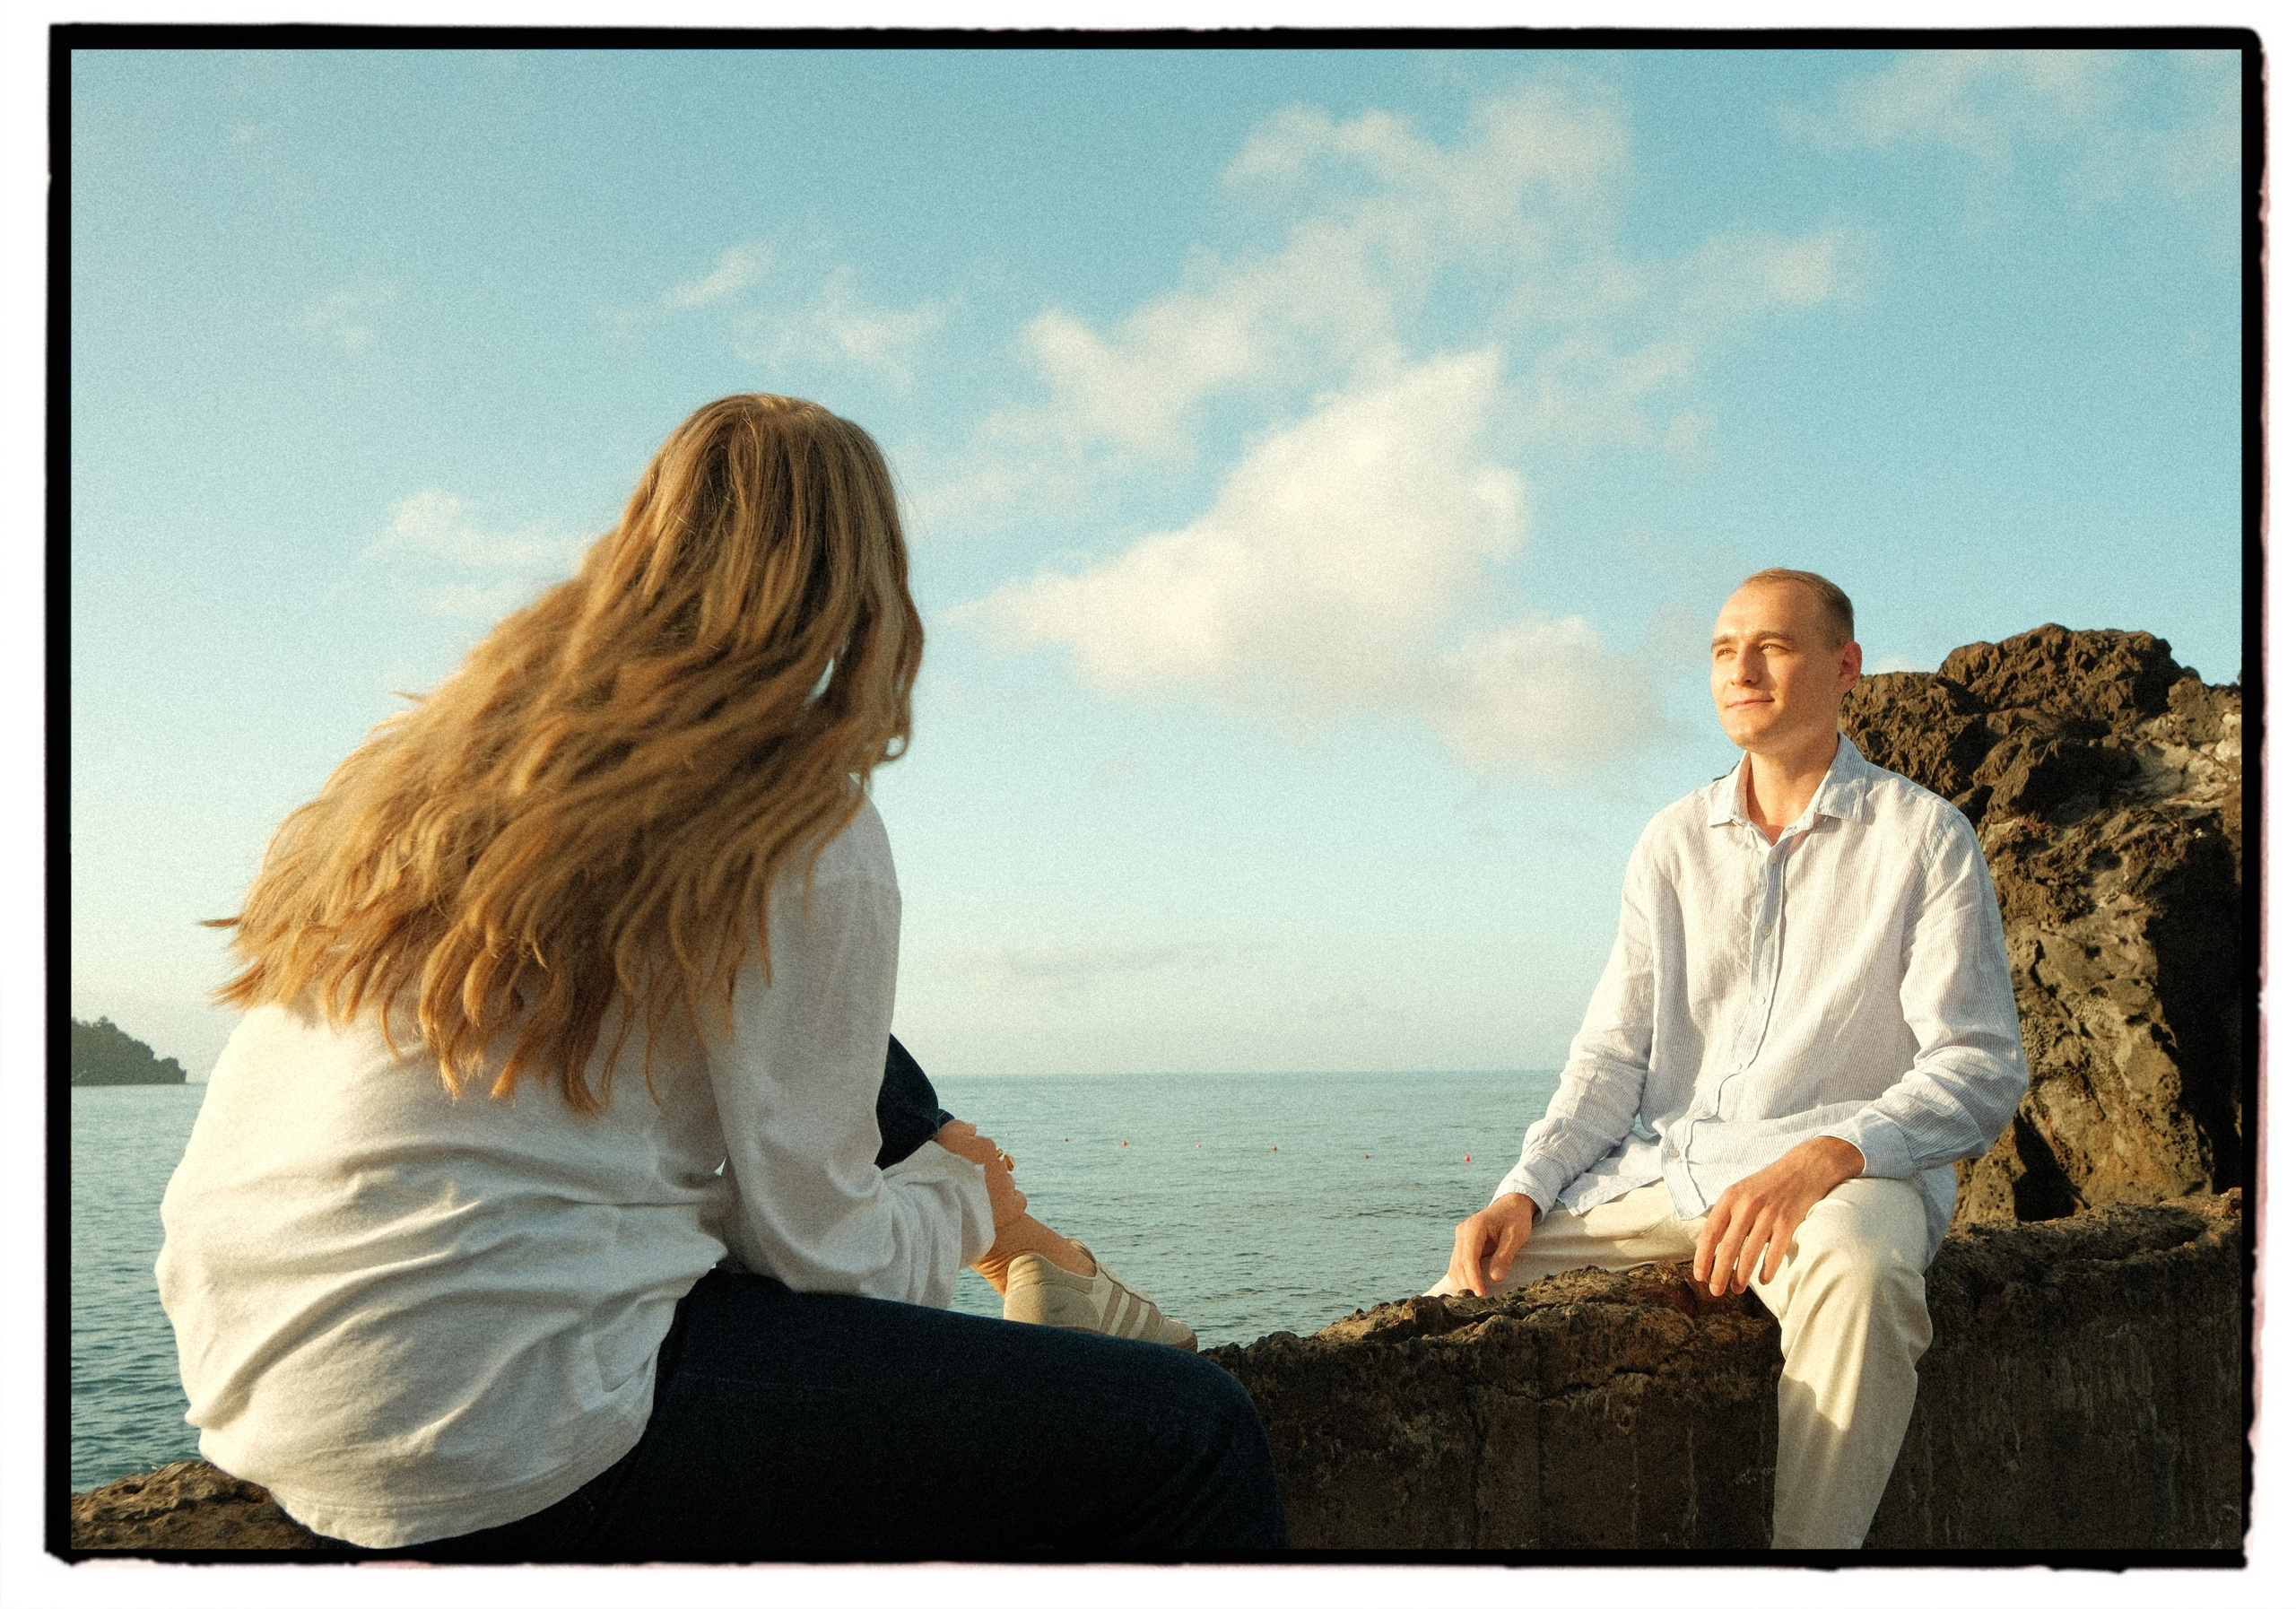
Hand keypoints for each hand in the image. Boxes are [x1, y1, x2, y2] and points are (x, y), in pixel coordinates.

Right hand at [935, 1120, 1026, 1226]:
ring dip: (996, 1189)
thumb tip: (973, 1129)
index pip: (983, 1148)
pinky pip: (1017, 1201)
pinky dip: (1009, 1204)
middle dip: (984, 1174)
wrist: (947, 1205)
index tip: (960, 1169)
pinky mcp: (1011, 1208)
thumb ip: (959, 1128)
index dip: (971, 1158)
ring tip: (978, 1200)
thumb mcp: (943, 1138)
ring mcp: (1007, 1186)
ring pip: (1006, 1183)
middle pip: (994, 1166)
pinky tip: (996, 1209)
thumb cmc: (941, 1169)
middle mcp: (999, 1164)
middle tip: (967, 1186)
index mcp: (985, 1147)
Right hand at [1447, 1193, 1538, 1296]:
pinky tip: (1475, 1288)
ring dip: (1464, 1283)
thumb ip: (1504, 1256)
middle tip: (1481, 1302)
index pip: (1468, 1258)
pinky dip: (1464, 1278)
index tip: (1482, 1295)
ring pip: (1455, 1267)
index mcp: (1474, 1227)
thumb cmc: (1516, 1218)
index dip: (1473, 1278)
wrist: (1512, 1205)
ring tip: (1478, 1298)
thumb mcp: (1516, 1236)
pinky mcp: (1462, 1245)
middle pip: (1458, 1265)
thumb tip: (1494, 1279)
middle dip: (1468, 1284)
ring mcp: (1460, 1238)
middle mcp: (1462, 1232)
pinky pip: (1458, 1265)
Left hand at [1692, 1136, 1863, 1295]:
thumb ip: (1726, 1216)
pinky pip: (1774, 1253)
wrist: (1804, 1168)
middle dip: (1719, 1274)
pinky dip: (1767, 1270)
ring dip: (1741, 1277)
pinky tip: (1763, 1280)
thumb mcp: (1740, 1192)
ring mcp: (1769, 1213)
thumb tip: (1709, 1248)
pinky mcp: (1789, 1221)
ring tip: (1736, 1289)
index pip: (1709, 1233)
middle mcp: (1747, 1205)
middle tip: (1715, 1292)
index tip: (1699, 1276)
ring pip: (1749, 1254)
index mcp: (1730, 1198)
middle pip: (1728, 1248)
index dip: (1702, 1258)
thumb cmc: (1767, 1185)